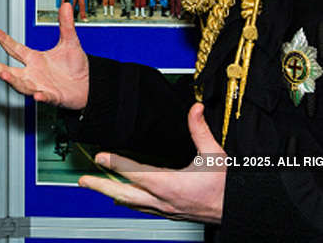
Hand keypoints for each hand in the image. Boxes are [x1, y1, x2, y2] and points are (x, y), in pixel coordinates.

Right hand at [0, 2, 88, 109]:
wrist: (88, 85)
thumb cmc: (75, 66)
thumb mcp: (70, 42)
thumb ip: (66, 24)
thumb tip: (66, 5)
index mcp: (35, 59)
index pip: (16, 49)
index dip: (4, 40)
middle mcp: (34, 74)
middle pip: (12, 71)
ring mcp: (42, 86)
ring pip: (23, 85)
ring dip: (14, 80)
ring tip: (4, 74)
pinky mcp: (53, 96)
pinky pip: (45, 97)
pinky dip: (41, 96)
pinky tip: (37, 95)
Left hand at [78, 103, 225, 223]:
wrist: (239, 209)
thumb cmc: (228, 186)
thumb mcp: (214, 155)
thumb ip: (200, 130)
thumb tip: (195, 109)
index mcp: (172, 185)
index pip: (136, 173)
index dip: (116, 164)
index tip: (100, 157)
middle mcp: (165, 200)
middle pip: (125, 194)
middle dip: (102, 187)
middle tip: (84, 180)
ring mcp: (166, 210)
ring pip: (132, 203)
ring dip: (112, 194)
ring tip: (96, 187)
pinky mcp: (171, 214)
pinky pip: (143, 209)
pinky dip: (129, 202)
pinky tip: (123, 200)